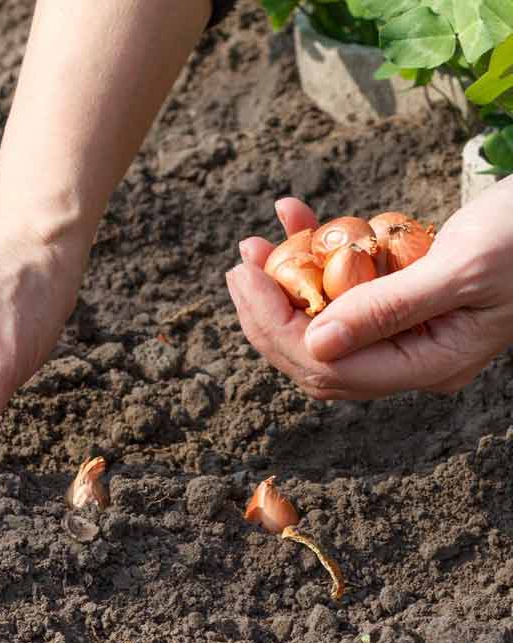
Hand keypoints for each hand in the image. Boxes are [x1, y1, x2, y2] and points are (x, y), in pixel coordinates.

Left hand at [226, 180, 512, 398]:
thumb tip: (314, 345)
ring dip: (285, 281)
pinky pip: (349, 284)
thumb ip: (387, 310)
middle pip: (317, 353)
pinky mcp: (408, 294)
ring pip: (326, 319)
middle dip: (269, 311)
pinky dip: (320, 252)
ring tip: (254, 244)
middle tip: (240, 265)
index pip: (328, 367)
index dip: (276, 329)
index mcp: (429, 365)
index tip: (246, 281)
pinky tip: (297, 216)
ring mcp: (410, 329)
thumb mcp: (460, 269)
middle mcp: (414, 357)